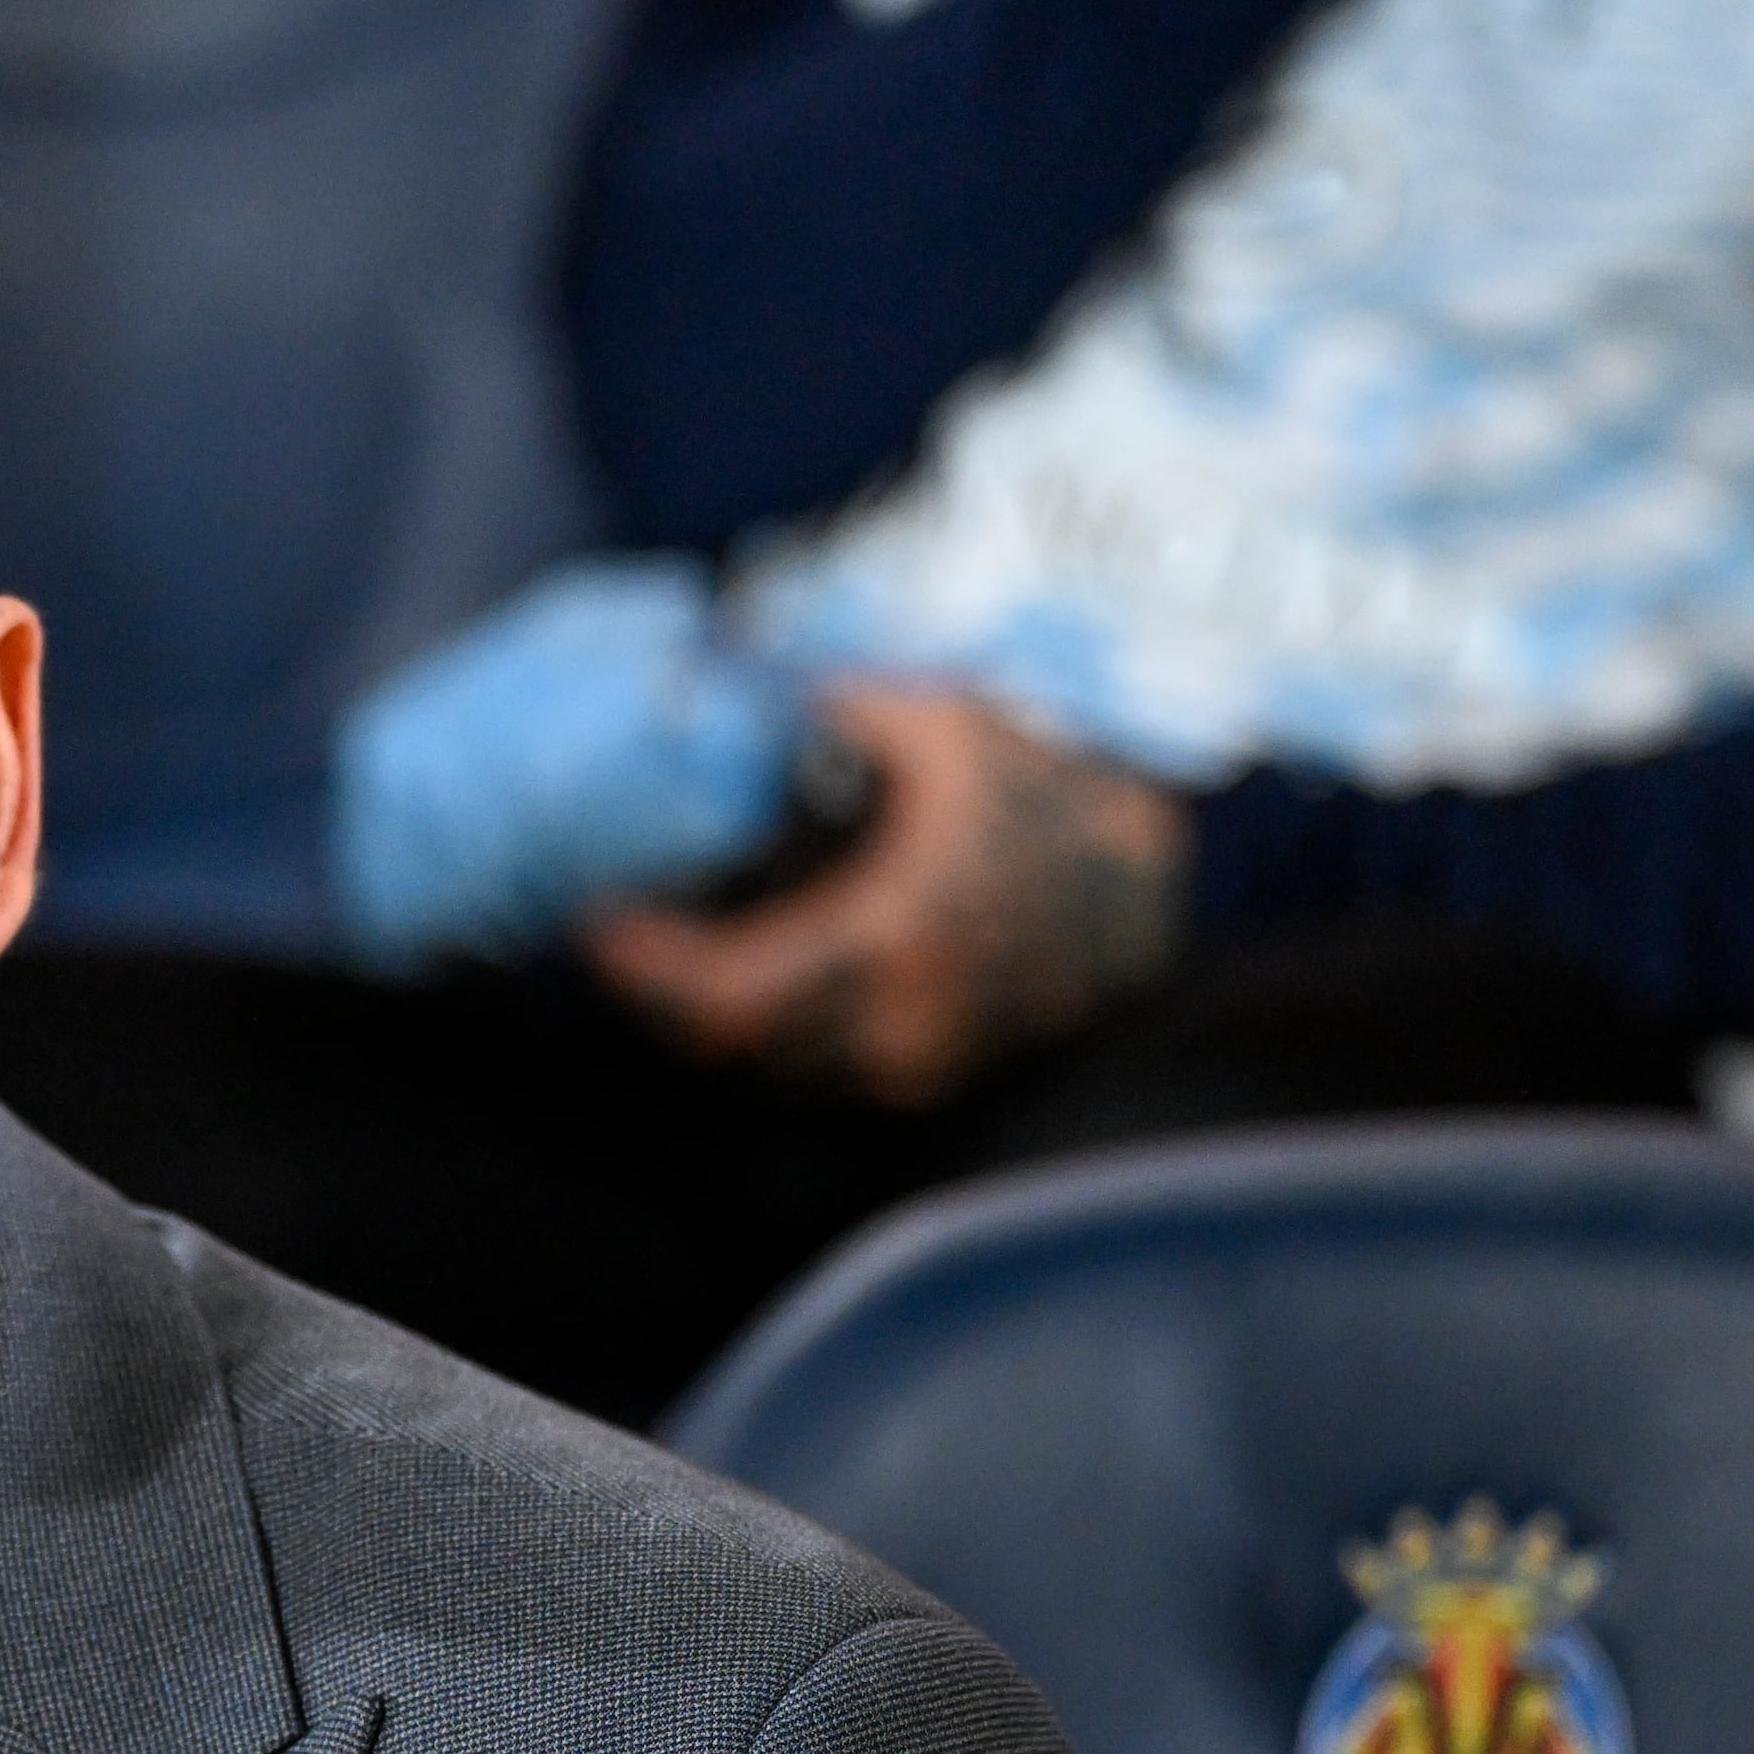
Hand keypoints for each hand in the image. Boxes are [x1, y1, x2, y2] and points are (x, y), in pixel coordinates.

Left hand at [584, 681, 1186, 1108]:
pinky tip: (754, 962)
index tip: (600, 920)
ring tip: (676, 945)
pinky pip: (831, 1061)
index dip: (648, 970)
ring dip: (716, 1013)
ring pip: (781, 1063)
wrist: (1153, 836)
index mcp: (895, 942)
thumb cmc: (1041, 760)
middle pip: (737, 1048)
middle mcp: (910, 1027)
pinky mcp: (949, 1065)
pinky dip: (777, 1020)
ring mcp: (934, 1059)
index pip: (726, 1001)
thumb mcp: (927, 712)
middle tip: (622, 933)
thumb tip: (713, 687)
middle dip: (665, 992)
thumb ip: (817, 706)